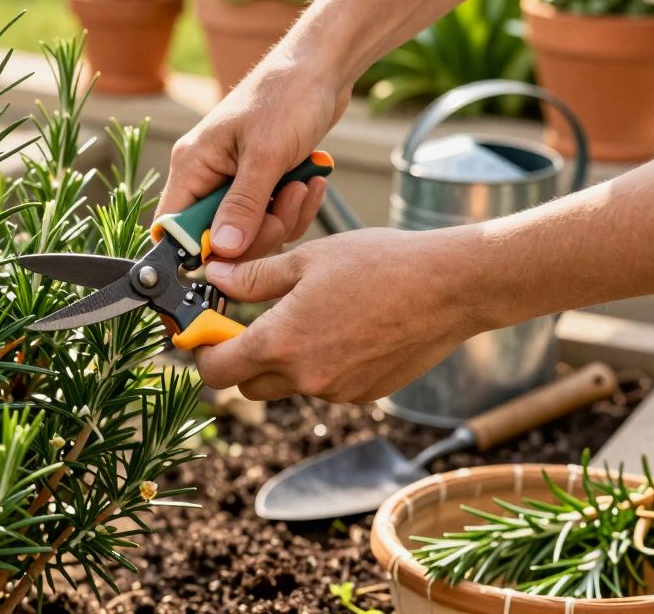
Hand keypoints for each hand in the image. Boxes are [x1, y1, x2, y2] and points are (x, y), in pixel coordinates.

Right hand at [157, 52, 350, 261]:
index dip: (200, 248)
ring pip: (250, 231)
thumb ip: (243, 207)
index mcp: (193, 164)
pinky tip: (310, 182)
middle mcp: (208, 175)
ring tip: (301, 186)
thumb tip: (223, 251)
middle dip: (256, 232)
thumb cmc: (287, 95)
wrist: (323, 67)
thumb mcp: (265, 156)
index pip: (173, 226)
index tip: (235, 251)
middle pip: (217, 237)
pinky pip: (272, 217)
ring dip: (282, 217)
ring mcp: (236, 180)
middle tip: (280, 208)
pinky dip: (295, 208)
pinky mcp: (263, 182)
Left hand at [193, 227, 491, 402]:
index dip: (203, 352)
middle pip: (248, 384)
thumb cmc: (379, 264)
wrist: (450, 288)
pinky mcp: (364, 395)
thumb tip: (216, 277)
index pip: (216, 371)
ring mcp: (337, 392)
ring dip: (285, 360)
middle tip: (252, 322)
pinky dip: (321, 364)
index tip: (207, 332)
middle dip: (242, 358)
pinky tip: (344, 327)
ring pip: (289, 385)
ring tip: (310, 315)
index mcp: (281, 342)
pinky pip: (325, 385)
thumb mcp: (307, 259)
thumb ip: (254, 276)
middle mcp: (305, 377)